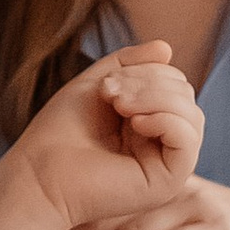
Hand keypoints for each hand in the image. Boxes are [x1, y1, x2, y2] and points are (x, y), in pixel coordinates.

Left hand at [4, 47, 203, 229]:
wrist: (39, 176)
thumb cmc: (60, 132)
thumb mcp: (97, 84)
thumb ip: (129, 63)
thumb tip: (167, 48)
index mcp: (148, 121)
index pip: (173, 82)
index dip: (146, 71)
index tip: (105, 85)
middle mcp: (162, 144)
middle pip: (185, 94)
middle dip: (149, 82)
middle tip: (110, 94)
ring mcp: (167, 165)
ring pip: (191, 114)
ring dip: (155, 97)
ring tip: (118, 105)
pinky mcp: (168, 182)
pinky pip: (188, 139)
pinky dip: (165, 120)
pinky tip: (135, 123)